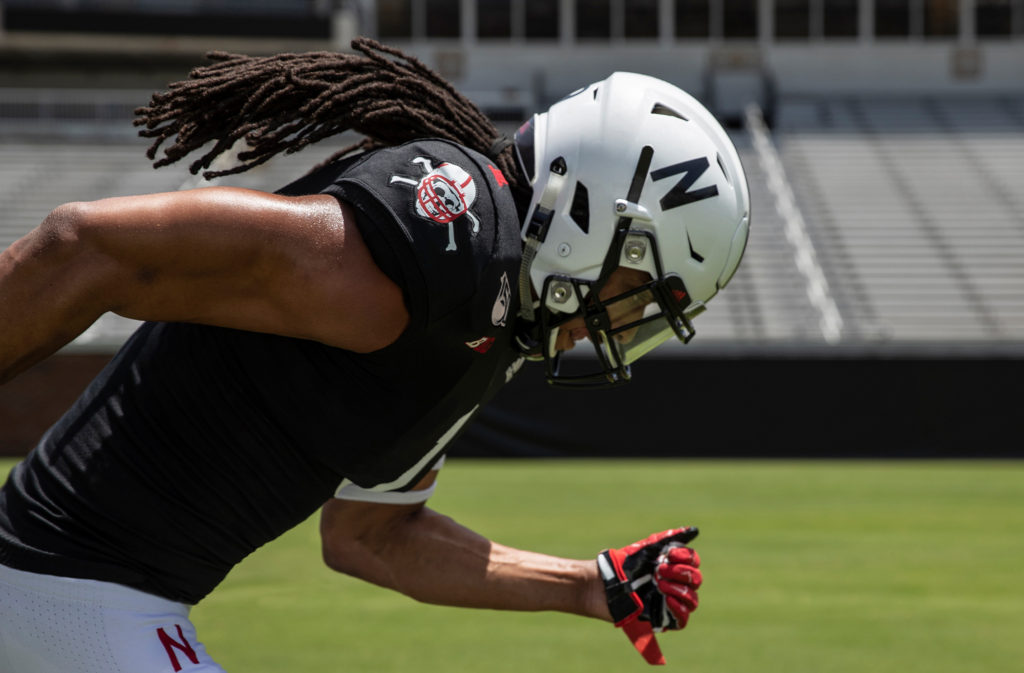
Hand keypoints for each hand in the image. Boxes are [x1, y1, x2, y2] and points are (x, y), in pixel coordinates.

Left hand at [597, 527, 700, 664]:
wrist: (604, 584)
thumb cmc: (624, 564)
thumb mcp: (647, 548)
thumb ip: (670, 538)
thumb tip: (694, 530)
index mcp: (673, 565)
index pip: (693, 561)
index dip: (686, 557)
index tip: (669, 554)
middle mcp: (675, 583)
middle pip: (696, 580)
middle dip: (680, 573)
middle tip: (658, 570)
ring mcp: (670, 602)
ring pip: (692, 600)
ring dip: (680, 590)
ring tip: (659, 585)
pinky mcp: (663, 619)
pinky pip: (683, 620)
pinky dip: (679, 609)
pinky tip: (667, 600)